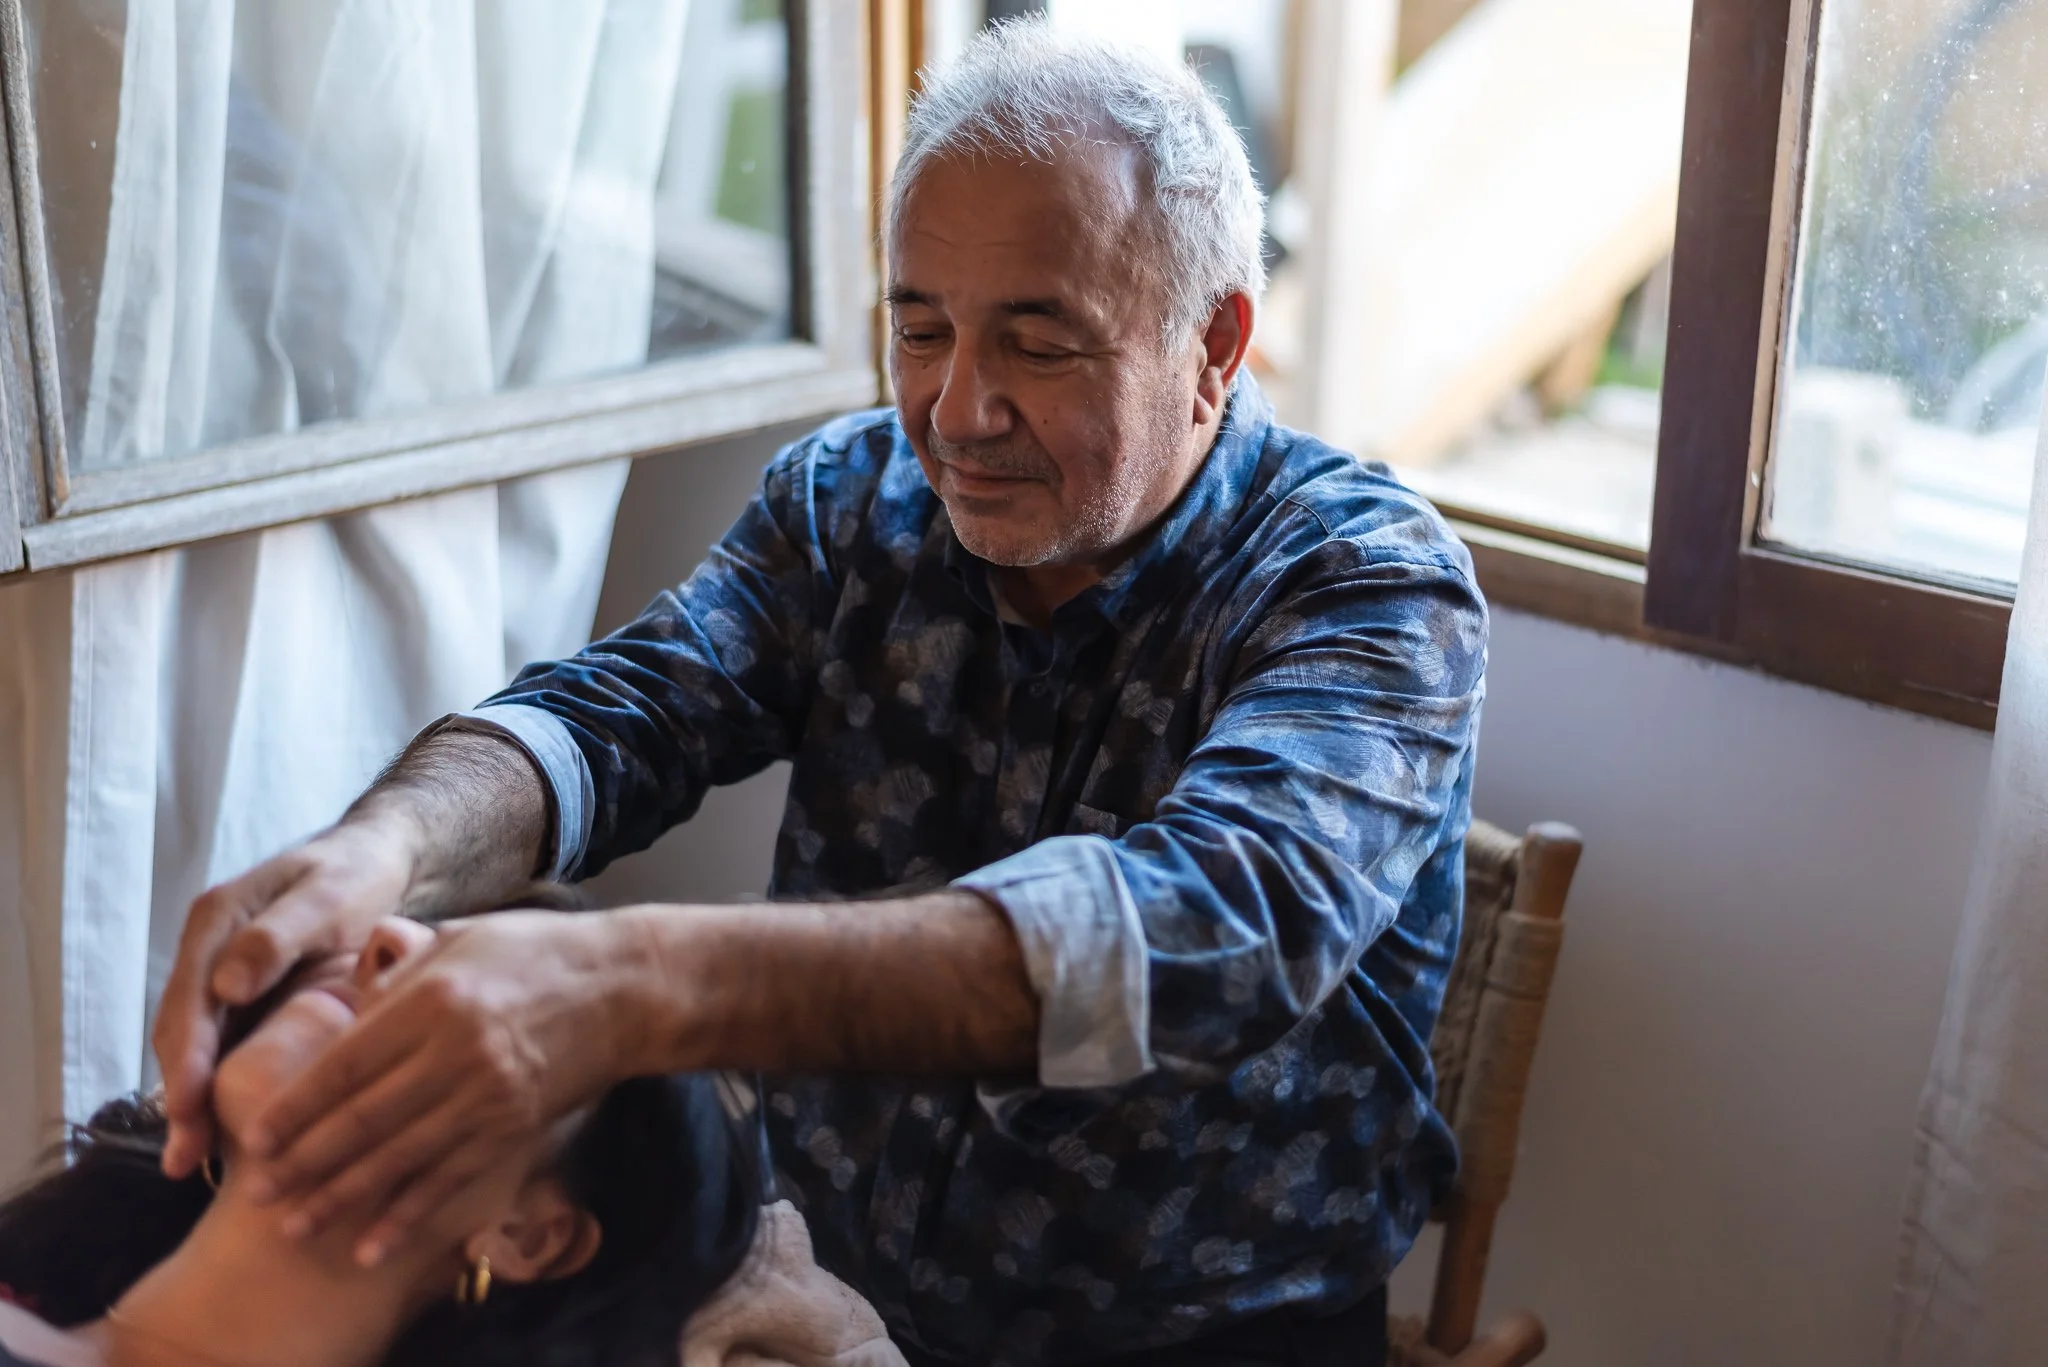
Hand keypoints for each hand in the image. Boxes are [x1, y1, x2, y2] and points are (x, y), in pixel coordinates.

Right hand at [153, 819, 416, 1180]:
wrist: (372, 860)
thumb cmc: (353, 875)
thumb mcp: (324, 894)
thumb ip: (277, 935)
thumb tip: (226, 985)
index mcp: (216, 921)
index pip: (190, 998)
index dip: (187, 1057)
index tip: (188, 1107)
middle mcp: (207, 951)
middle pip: (181, 1030)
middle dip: (180, 1095)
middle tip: (184, 1156)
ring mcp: (218, 975)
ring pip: (194, 1045)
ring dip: (191, 1101)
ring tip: (191, 1161)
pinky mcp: (240, 997)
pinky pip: (220, 1045)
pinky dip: (216, 1086)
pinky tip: (223, 1133)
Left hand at [241, 909, 634, 1266]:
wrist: (626, 988)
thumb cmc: (539, 953)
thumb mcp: (463, 938)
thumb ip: (402, 974)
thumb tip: (348, 1004)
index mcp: (434, 998)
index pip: (345, 1063)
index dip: (296, 1106)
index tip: (256, 1137)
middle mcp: (456, 1052)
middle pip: (363, 1119)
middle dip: (305, 1162)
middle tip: (259, 1192)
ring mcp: (487, 1096)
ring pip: (400, 1158)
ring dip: (343, 1198)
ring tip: (297, 1226)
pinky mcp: (514, 1127)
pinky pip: (452, 1179)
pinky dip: (410, 1215)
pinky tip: (373, 1243)